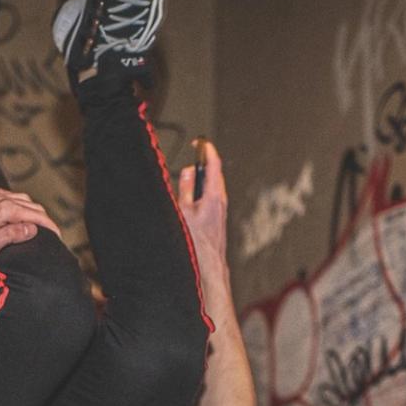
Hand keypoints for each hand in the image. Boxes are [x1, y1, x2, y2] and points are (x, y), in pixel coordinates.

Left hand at [0, 188, 57, 272]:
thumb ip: (10, 236)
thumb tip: (32, 228)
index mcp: (0, 210)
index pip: (32, 213)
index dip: (48, 224)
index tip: (58, 236)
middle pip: (29, 204)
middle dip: (43, 217)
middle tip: (53, 233)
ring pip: (20, 199)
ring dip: (33, 210)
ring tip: (41, 225)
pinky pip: (8, 198)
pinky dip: (20, 205)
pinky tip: (22, 216)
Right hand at [176, 138, 228, 271]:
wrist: (210, 264)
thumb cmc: (196, 241)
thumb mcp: (184, 211)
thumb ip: (185, 189)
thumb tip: (187, 171)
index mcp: (213, 195)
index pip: (214, 165)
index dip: (207, 150)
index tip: (200, 142)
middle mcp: (221, 200)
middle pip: (215, 173)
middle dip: (204, 162)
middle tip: (193, 155)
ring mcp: (222, 208)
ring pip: (214, 185)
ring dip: (203, 177)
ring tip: (190, 176)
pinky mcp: (219, 215)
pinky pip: (213, 195)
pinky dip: (204, 189)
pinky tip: (194, 195)